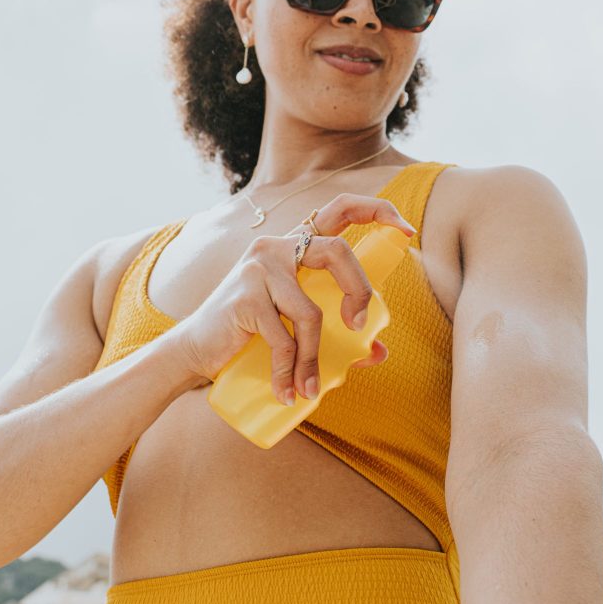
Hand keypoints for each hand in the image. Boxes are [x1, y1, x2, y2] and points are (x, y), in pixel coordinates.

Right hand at [169, 194, 416, 402]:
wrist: (195, 351)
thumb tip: (378, 351)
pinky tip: (288, 392)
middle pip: (337, 251)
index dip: (377, 211)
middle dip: (359, 290)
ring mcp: (258, 269)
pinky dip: (290, 371)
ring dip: (315, 357)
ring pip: (310, 311)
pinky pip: (284, 339)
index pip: (339, 211)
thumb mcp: (297, 330)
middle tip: (359, 327)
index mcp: (294, 247)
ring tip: (310, 389)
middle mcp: (276, 248)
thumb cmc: (250, 336)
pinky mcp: (244, 297)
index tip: (406, 230)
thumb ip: (337, 334)